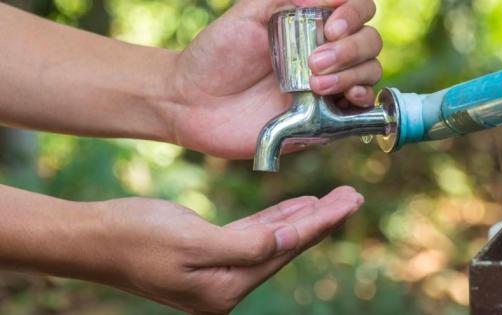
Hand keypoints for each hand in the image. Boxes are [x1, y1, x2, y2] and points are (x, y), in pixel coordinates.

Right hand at [89, 186, 362, 314]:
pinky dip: (275, 222)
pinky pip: (253, 238)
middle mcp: (227, 286)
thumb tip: (286, 241)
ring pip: (273, 242)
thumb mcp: (191, 240)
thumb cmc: (135, 236)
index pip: (285, 248)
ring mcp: (218, 273)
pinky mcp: (209, 257)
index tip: (349, 202)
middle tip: (352, 197)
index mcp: (226, 287)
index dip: (320, 223)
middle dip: (321, 221)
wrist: (91, 239)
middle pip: (286, 247)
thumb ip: (245, 246)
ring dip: (302, 220)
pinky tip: (293, 210)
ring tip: (331, 203)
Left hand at [171, 0, 381, 158]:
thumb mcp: (247, 13)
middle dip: (350, 49)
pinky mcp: (322, 120)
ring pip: (369, 73)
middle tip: (314, 61)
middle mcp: (324, 55)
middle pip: (369, 43)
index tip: (331, 27)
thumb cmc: (216, 55)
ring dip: (353, 75)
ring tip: (315, 83)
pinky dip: (362, 101)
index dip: (354, 14)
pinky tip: (346, 97)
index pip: (357, 11)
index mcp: (310, 26)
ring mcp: (326, 88)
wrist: (192, 103)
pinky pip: (359, 111)